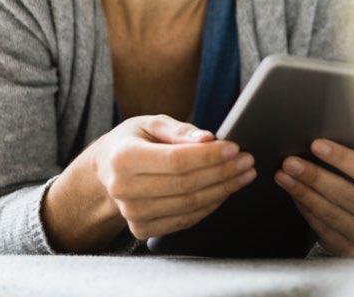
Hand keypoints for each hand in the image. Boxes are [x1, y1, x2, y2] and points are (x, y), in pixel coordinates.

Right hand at [90, 114, 255, 239]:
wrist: (106, 173)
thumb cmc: (132, 142)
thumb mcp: (150, 123)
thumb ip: (179, 130)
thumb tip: (208, 139)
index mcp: (123, 158)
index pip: (176, 161)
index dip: (209, 156)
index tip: (235, 148)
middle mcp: (124, 189)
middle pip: (186, 185)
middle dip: (223, 173)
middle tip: (248, 161)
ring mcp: (132, 213)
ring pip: (189, 205)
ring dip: (223, 190)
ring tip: (243, 174)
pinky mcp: (142, 229)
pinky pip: (185, 220)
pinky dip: (210, 206)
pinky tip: (225, 190)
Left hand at [274, 119, 353, 256]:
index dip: (343, 159)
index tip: (316, 145)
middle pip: (350, 196)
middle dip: (316, 177)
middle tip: (290, 162)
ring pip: (334, 215)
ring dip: (305, 193)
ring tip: (283, 175)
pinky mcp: (349, 250)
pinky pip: (324, 232)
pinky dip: (306, 211)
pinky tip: (292, 194)